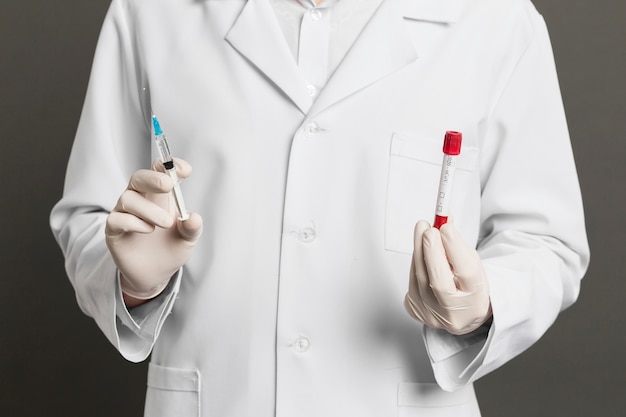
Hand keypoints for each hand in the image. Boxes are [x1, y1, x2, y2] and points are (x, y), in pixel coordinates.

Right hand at [105, 158, 202, 304]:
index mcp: (160, 195)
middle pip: (139, 177)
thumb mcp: (187, 239)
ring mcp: (124, 213)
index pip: (160, 171)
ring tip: (166, 223)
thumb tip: (193, 218)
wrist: (155, 274)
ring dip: (149, 209)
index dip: (170, 166)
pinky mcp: (114, 230)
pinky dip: (134, 223)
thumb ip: (192, 228)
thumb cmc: (170, 249)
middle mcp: (140, 199)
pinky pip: (117, 219)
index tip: (185, 170)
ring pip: (128, 198)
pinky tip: (148, 230)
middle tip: (168, 186)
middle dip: (153, 178)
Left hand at [404, 220, 491, 334]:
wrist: (462, 314)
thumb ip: (458, 246)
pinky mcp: (416, 311)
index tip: (446, 227)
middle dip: (431, 250)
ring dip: (419, 251)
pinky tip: (420, 251)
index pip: (466, 273)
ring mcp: (432, 315)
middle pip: (438, 281)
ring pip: (420, 279)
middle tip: (429, 228)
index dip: (454, 248)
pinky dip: (416, 262)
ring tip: (422, 230)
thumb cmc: (468, 286)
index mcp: (475, 300)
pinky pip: (412, 282)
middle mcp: (454, 313)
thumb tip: (444, 221)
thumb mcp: (472, 265)